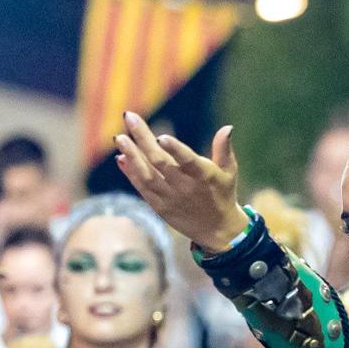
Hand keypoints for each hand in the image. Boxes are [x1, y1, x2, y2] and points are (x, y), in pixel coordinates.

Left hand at [113, 113, 250, 249]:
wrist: (217, 230)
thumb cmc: (223, 194)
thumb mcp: (229, 172)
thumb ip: (224, 149)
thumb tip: (227, 127)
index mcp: (204, 176)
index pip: (188, 161)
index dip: (175, 149)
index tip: (161, 137)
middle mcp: (185, 187)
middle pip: (160, 162)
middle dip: (143, 138)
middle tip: (130, 117)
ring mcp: (170, 198)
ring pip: (147, 175)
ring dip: (132, 156)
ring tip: (119, 138)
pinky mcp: (160, 207)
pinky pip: (142, 188)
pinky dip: (131, 173)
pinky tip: (122, 157)